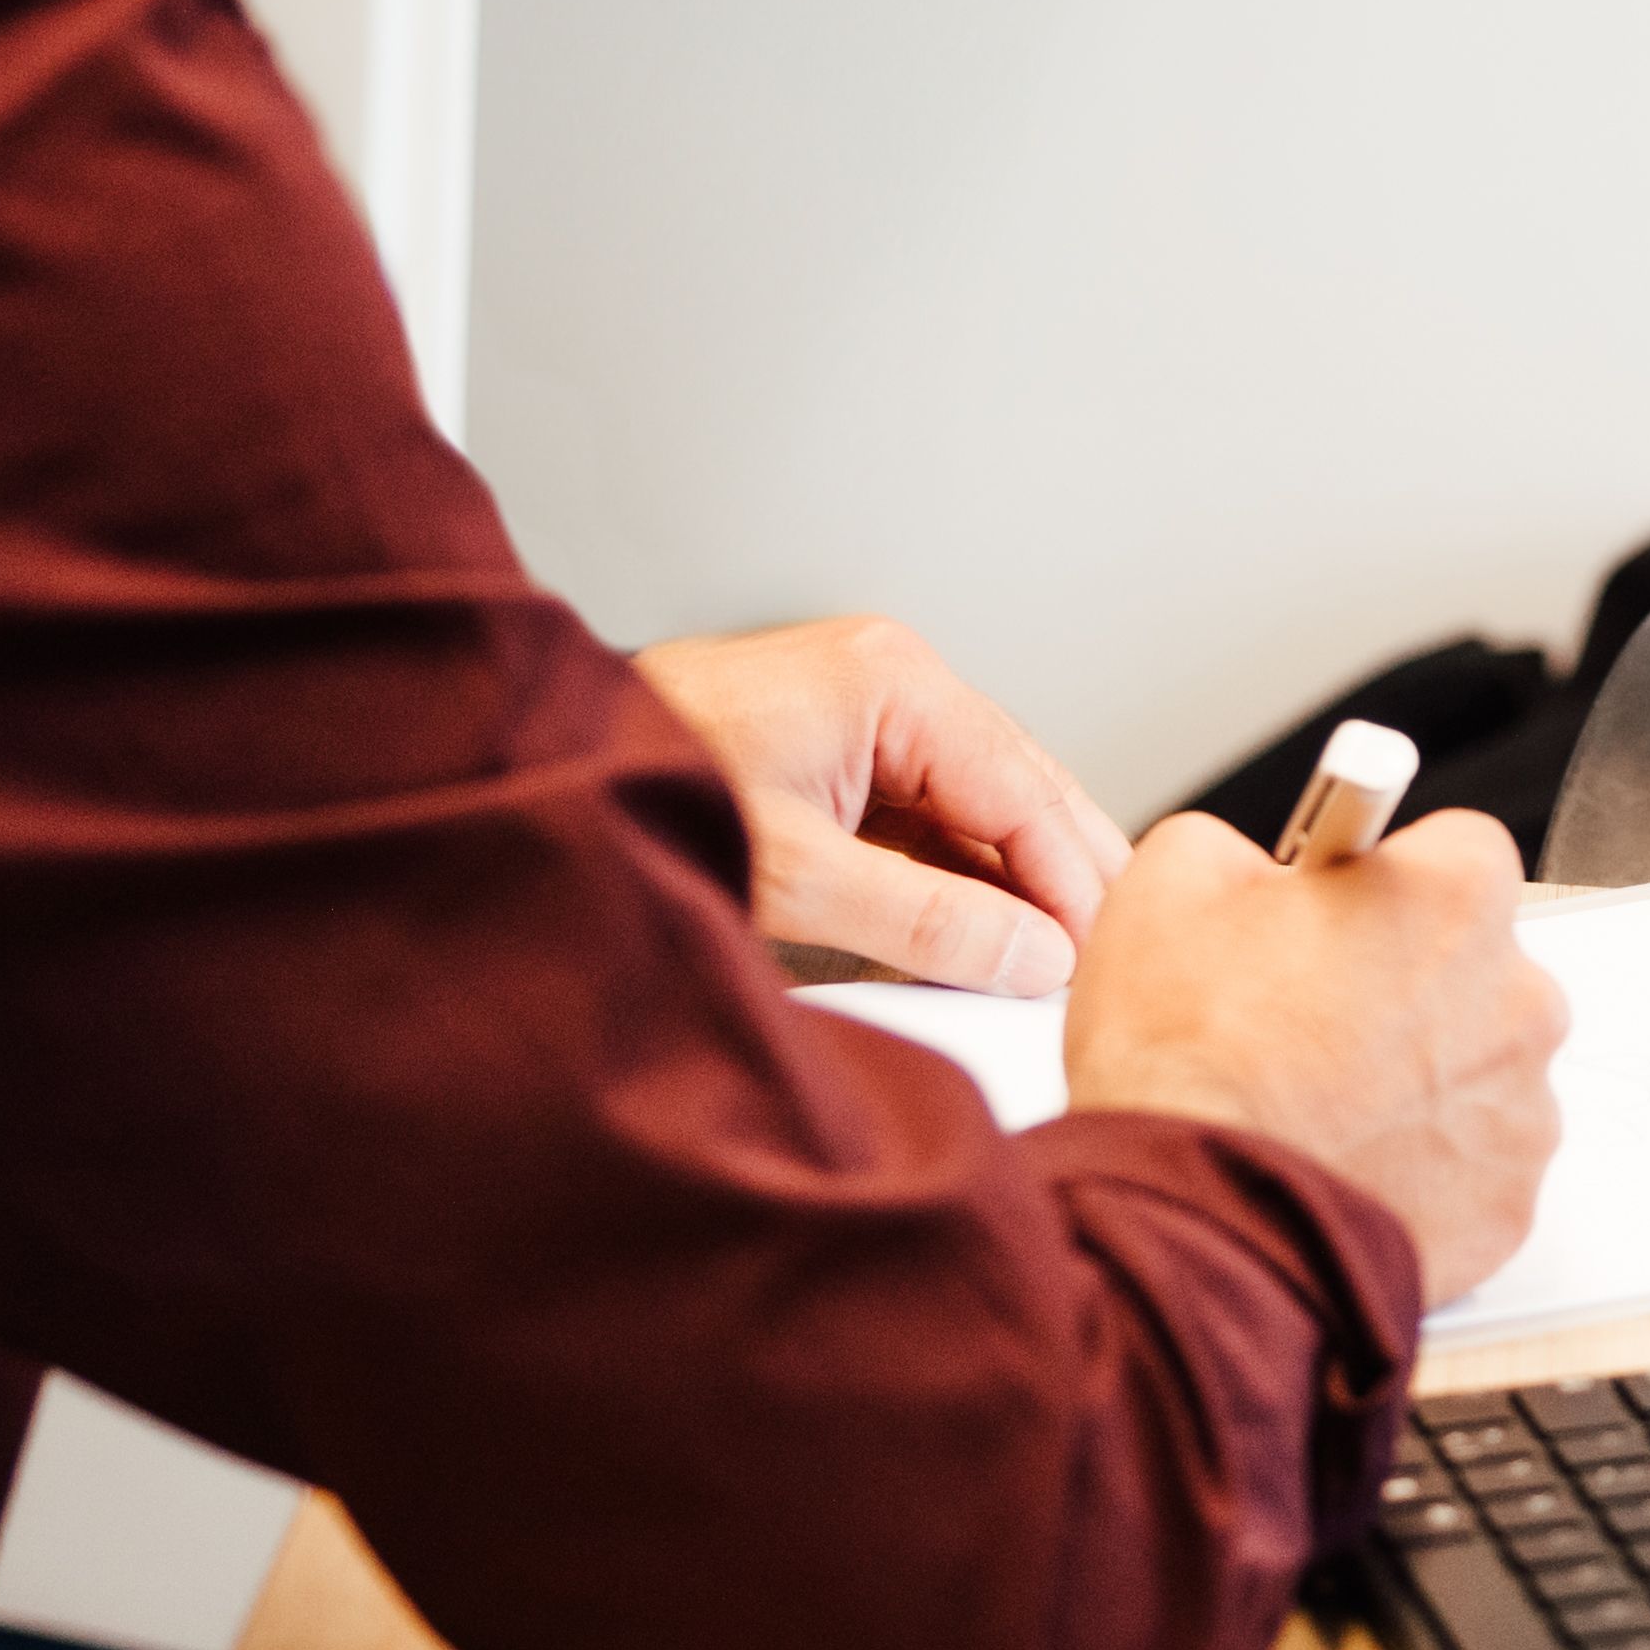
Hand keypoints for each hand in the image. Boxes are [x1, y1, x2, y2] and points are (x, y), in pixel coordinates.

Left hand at [636, 615, 1121, 996]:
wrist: (534, 770)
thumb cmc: (637, 790)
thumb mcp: (792, 877)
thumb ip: (923, 920)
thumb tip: (1033, 957)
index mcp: (893, 682)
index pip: (1025, 790)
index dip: (1076, 883)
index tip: (1108, 962)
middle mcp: (891, 685)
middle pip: (1019, 791)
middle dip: (1065, 880)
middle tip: (1115, 967)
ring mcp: (866, 720)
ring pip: (979, 812)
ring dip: (1015, 886)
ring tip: (1061, 967)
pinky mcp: (838, 761)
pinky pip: (929, 825)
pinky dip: (960, 882)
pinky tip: (985, 941)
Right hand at [1063, 814, 1567, 1298]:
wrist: (1193, 1225)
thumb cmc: (1187, 1068)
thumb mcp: (1171, 880)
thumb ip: (1244, 848)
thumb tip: (1260, 870)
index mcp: (1454, 896)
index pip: (1454, 852)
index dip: (1382, 885)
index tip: (1342, 913)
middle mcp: (1519, 998)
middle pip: (1475, 966)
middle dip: (1407, 984)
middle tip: (1312, 1019)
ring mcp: (1523, 1109)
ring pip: (1477, 1069)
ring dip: (1418, 1078)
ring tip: (1321, 1104)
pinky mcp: (1509, 1201)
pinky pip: (1474, 1164)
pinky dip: (1424, 1164)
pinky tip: (1346, 1160)